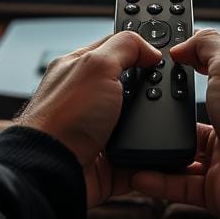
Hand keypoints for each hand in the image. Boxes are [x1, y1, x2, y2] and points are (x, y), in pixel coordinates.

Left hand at [14, 31, 161, 206]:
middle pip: (133, 85)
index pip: (118, 47)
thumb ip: (126, 47)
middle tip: (165, 89)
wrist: (54, 172)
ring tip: (161, 120)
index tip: (163, 49)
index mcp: (81, 68)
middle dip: (152, 87)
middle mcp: (90, 98)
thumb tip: (151, 50)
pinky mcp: (111, 159)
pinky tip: (156, 148)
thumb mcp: (97, 65)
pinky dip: (151, 153)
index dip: (141, 46)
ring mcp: (100, 129)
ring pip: (141, 120)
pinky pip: (141, 153)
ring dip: (154, 122)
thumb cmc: (63, 118)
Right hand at [131, 29, 219, 216]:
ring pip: (182, 148)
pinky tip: (141, 171)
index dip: (186, 61)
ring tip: (137, 141)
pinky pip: (179, 181)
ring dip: (159, 147)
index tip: (159, 59)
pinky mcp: (215, 184)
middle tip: (141, 104)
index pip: (210, 68)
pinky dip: (158, 178)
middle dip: (167, 110)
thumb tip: (183, 46)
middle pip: (193, 111)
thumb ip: (207, 45)